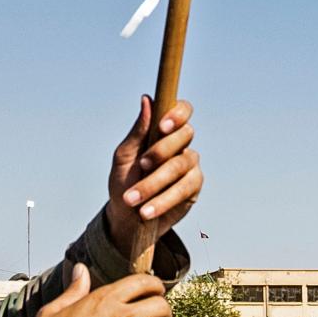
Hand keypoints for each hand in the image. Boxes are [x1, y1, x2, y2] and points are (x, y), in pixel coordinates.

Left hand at [104, 97, 200, 248]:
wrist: (126, 217)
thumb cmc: (124, 180)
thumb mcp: (124, 156)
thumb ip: (137, 131)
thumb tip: (147, 99)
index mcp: (164, 131)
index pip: (182, 110)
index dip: (177, 114)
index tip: (162, 126)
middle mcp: (181, 145)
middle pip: (185, 136)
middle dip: (161, 150)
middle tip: (141, 165)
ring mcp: (190, 166)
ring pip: (181, 165)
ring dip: (154, 182)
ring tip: (132, 199)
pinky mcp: (193, 189)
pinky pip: (183, 190)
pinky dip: (163, 200)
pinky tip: (146, 211)